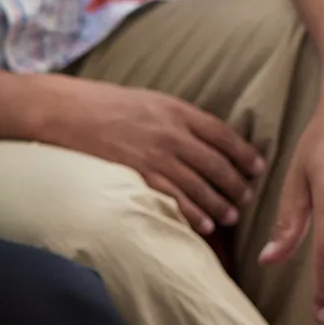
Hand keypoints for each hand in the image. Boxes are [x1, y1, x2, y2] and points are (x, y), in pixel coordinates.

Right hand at [49, 78, 264, 235]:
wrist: (66, 110)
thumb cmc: (104, 103)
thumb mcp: (148, 99)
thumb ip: (176, 117)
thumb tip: (203, 136)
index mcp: (175, 109)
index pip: (222, 134)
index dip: (244, 154)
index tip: (257, 168)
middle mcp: (171, 132)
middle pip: (217, 164)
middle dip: (236, 184)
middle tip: (247, 197)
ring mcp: (155, 155)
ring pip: (200, 186)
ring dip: (221, 204)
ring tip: (232, 216)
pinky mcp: (138, 174)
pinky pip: (175, 199)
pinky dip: (194, 214)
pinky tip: (206, 225)